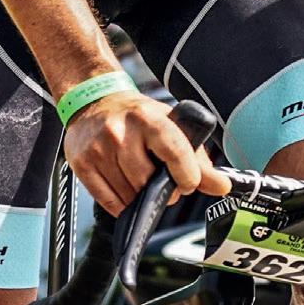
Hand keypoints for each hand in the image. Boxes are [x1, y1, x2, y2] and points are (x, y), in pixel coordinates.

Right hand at [61, 91, 230, 215]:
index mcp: (148, 118)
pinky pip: (109, 201)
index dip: (186, 174)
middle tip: (163, 184)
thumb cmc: (138, 117)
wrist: (94, 100)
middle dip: (161, 192)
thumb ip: (197, 159)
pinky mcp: (81, 164)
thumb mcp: (169, 126)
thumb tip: (222, 186)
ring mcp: (98, 149)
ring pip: (129, 196)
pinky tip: (125, 188)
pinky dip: (123, 204)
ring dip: (141, 199)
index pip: (173, 151)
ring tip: (141, 181)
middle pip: (147, 182)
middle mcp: (120, 132)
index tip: (189, 183)